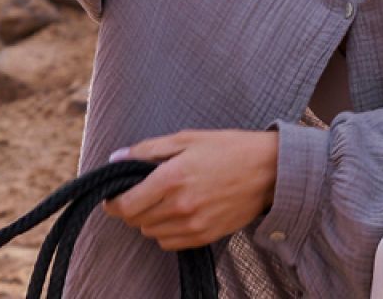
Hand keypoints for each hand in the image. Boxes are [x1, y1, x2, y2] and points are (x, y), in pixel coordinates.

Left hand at [102, 129, 279, 251]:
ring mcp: (194, 225)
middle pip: (136, 221)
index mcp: (171, 178)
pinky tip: (174, 214)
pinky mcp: (206, 237)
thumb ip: (147, 150)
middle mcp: (180, 206)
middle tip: (139, 193)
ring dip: (148, 220)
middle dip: (131, 208)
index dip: (113, 202)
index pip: (126, 204)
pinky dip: (165, 232)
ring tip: (160, 201)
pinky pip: (170, 243)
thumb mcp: (186, 139)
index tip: (112, 197)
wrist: (269, 171)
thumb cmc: (228, 148)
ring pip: (151, 233)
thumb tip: (116, 158)